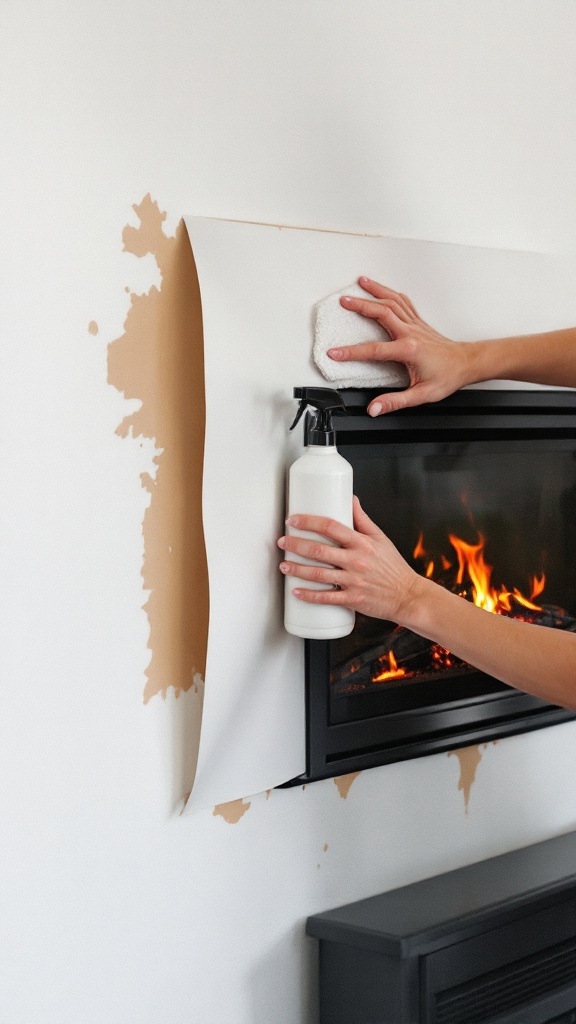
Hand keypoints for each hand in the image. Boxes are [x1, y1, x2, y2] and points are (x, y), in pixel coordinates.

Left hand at [278, 497, 421, 622]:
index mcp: (362, 543)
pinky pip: (326, 598)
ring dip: (297, 569)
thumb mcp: (381, 538)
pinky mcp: (352, 599)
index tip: (293, 520)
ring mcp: (353, 581)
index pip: (330, 526)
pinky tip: (296, 591)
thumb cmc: (393, 567)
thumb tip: (351, 498)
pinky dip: (309, 595)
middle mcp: (356, 561)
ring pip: (319, 574)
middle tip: (282, 541)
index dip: (308, 521)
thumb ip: (363, 519)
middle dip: (296, 545)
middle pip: (319, 550)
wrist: (407, 595)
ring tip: (283, 565)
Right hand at [329, 276, 473, 414]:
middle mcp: (411, 333)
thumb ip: (395, 402)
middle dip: (360, 305)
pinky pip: (403, 303)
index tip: (335, 353)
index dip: (351, 352)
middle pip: (382, 312)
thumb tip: (375, 408)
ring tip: (360, 283)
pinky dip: (390, 293)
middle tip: (343, 301)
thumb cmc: (448, 377)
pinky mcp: (418, 322)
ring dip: (375, 290)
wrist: (466, 364)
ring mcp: (415, 325)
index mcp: (409, 350)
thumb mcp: (421, 395)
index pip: (374, 350)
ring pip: (393, 301)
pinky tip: (382, 290)